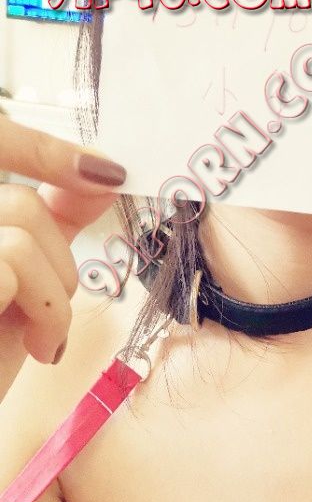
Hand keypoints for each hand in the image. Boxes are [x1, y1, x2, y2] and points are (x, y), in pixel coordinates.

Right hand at [0, 113, 124, 376]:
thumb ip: (54, 224)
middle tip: (53, 314)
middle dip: (59, 261)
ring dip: (56, 294)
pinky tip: (42, 350)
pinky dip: (48, 312)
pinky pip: (13, 263)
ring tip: (47, 339)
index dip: (48, 151)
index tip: (109, 173)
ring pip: (21, 229)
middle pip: (19, 203)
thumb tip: (102, 175)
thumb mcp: (28, 281)